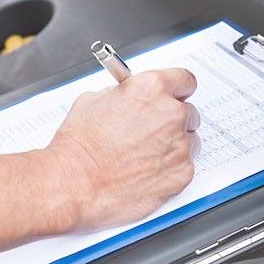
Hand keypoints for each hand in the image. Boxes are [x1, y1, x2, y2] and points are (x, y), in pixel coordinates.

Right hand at [0, 68, 199, 250]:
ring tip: (145, 157)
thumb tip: (131, 97)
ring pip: (189, 141)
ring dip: (173, 146)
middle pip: (188, 112)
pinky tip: (146, 173)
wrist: (74, 183)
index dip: (178, 90)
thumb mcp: (93, 101)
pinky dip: (170, 170)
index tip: (176, 96)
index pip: (184, 80)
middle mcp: (170, 115)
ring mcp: (179, 146)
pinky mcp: (181, 174)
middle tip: (152, 133)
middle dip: (172, 121)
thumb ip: (123, 94)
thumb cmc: (79, 147)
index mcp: (151, 89)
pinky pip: (185, 167)